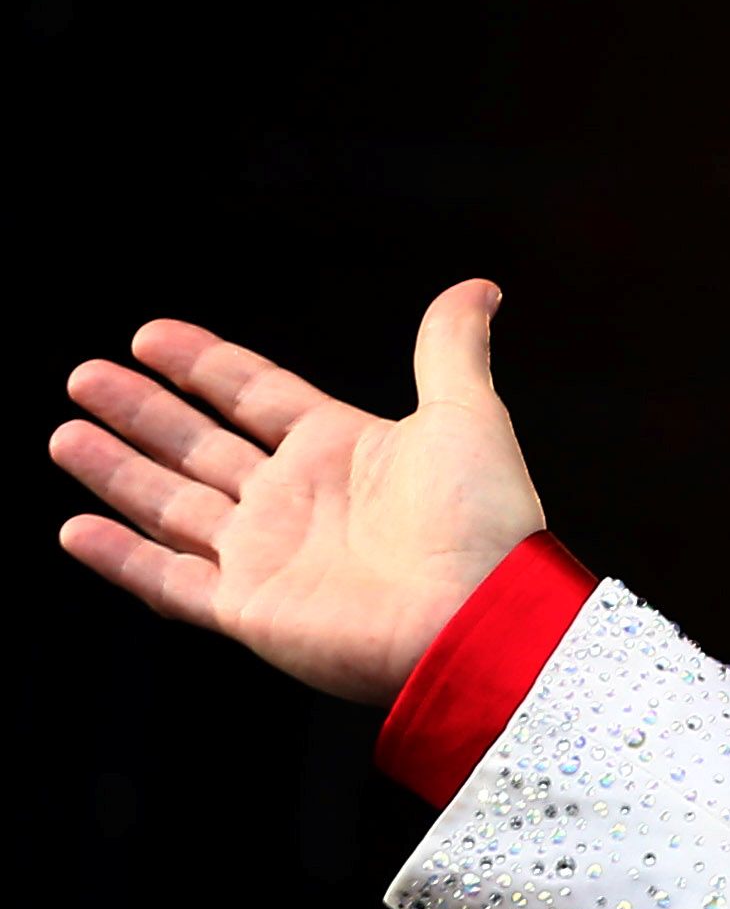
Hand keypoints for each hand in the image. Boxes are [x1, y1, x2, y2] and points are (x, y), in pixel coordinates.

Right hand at [52, 281, 549, 703]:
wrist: (483, 619)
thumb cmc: (484, 523)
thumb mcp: (467, 417)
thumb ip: (451, 351)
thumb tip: (478, 288)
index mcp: (341, 451)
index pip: (254, 395)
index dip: (203, 364)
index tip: (149, 335)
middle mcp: (297, 502)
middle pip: (200, 446)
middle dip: (142, 413)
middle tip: (85, 376)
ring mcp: (268, 557)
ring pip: (171, 505)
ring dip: (117, 471)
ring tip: (65, 433)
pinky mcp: (249, 609)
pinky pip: (168, 581)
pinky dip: (119, 558)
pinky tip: (74, 528)